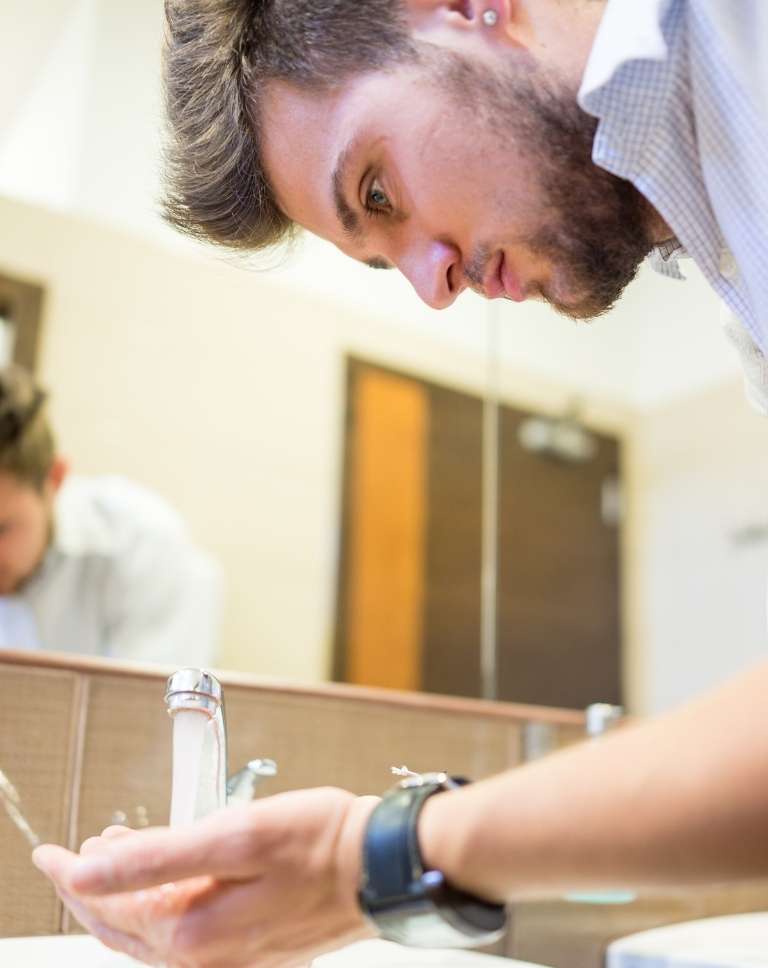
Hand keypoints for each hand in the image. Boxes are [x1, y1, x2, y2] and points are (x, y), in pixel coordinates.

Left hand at [33, 787, 379, 966]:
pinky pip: (186, 938)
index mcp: (195, 933)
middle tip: (68, 860)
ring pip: (152, 937)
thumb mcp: (234, 835)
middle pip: (124, 931)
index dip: (73, 876)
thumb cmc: (320, 844)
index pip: (111, 906)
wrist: (380, 865)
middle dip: (90, 893)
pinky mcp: (251, 950)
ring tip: (110, 860)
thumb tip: (92, 869)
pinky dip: (161, 909)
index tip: (50, 854)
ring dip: (124, 900)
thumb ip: (158, 856)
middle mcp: (208, 959)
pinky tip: (164, 884)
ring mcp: (231, 959)